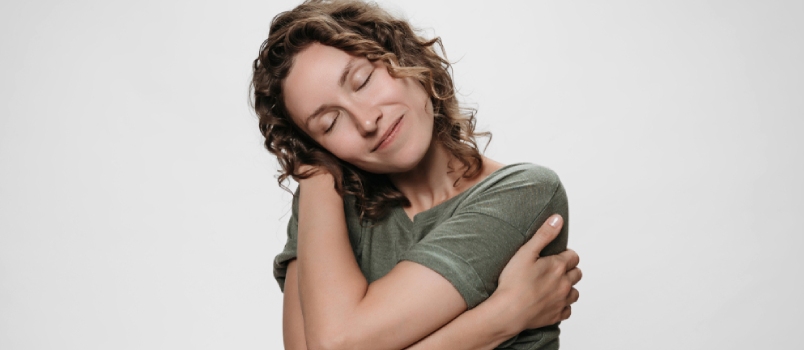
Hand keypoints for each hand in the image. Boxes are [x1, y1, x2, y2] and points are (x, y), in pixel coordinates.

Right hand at [495, 214, 581, 329]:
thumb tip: (558, 218)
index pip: (573, 256)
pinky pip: (568, 311)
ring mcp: (561, 301)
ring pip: (575, 293)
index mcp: (558, 266)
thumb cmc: (513, 282)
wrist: (508, 311)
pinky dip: (563, 306)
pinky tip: (553, 303)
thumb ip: (544, 234)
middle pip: (577, 274)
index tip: (555, 257)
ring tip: (555, 286)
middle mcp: (564, 283)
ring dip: (568, 288)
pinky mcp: (556, 316)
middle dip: (569, 270)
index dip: (565, 255)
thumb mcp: (526, 252)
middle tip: (554, 270)